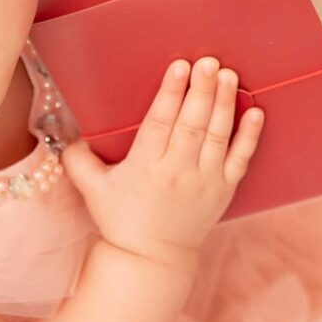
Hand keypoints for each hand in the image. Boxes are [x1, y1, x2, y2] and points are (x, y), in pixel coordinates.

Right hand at [60, 56, 261, 266]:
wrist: (151, 259)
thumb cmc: (120, 220)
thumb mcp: (92, 191)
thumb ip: (78, 160)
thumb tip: (66, 134)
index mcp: (145, 167)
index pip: (160, 122)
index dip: (171, 93)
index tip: (179, 66)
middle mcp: (177, 171)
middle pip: (192, 124)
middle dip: (201, 90)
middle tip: (209, 61)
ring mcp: (204, 181)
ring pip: (217, 135)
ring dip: (224, 103)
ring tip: (228, 75)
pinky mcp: (223, 190)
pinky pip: (241, 159)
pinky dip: (250, 135)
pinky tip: (256, 111)